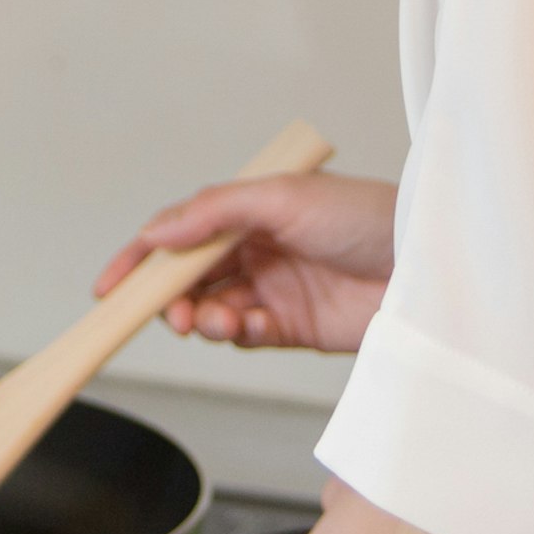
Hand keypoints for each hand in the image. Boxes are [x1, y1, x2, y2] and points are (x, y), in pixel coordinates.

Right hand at [93, 172, 395, 353]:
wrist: (423, 265)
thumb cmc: (367, 215)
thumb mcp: (282, 197)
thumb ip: (214, 212)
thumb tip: (159, 231)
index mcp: (250, 211)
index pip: (180, 233)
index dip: (141, 258)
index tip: (110, 286)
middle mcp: (257, 249)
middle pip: (189, 277)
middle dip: (170, 296)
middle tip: (170, 311)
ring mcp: (273, 288)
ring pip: (213, 309)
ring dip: (203, 318)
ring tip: (213, 320)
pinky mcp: (293, 326)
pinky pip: (246, 335)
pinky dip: (235, 334)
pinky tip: (245, 326)